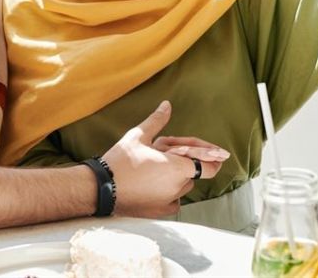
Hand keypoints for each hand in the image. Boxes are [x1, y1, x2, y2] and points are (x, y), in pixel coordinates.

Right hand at [102, 101, 228, 217]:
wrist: (100, 188)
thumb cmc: (120, 161)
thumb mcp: (138, 136)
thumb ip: (157, 121)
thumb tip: (167, 104)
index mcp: (177, 167)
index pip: (209, 167)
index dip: (213, 159)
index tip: (217, 155)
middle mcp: (177, 187)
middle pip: (193, 174)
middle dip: (185, 163)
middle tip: (166, 152)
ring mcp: (169, 201)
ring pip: (182, 187)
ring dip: (176, 177)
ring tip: (156, 166)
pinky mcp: (159, 212)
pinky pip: (173, 201)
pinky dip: (169, 193)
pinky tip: (155, 184)